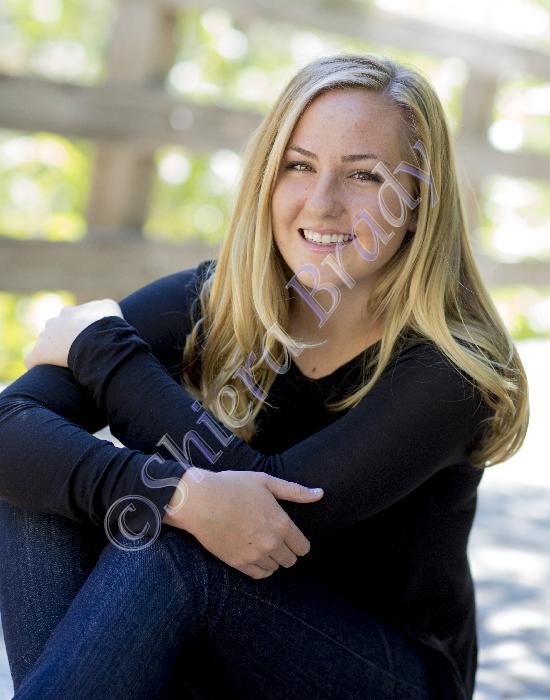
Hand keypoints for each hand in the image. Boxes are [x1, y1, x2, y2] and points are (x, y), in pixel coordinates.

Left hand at [23, 299, 123, 369]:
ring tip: (65, 366)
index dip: (76, 332)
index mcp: (70, 312)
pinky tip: (48, 373)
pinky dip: (37, 365)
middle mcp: (54, 321)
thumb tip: (102, 312)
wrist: (99, 340)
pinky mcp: (38, 353)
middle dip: (62, 342)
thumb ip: (102, 307)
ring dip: (52, 355)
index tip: (85, 341)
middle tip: (76, 354)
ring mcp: (45, 337)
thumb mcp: (110, 308)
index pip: (69, 320)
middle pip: (54, 332)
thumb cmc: (107, 326)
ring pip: (43, 346)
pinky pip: (32, 360)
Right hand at [163, 467, 323, 578]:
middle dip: (286, 551)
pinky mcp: (238, 563)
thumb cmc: (233, 486)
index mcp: (281, 524)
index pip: (303, 547)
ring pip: (275, 569)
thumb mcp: (266, 482)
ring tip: (261, 544)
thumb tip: (320, 494)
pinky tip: (253, 554)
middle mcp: (271, 543)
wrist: (199, 500)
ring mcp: (254, 556)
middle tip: (275, 538)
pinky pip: (258, 575)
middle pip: (291, 561)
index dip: (299, 542)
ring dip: (272, 559)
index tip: (291, 536)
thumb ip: (295, 491)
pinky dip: (259, 567)